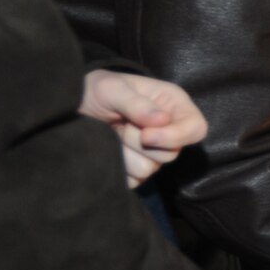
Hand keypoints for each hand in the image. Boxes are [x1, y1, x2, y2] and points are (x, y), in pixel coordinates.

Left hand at [79, 69, 207, 186]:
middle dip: (140, 143)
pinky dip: (117, 168)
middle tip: (120, 125)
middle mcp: (168, 131)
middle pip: (171, 154)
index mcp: (172, 105)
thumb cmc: (96, 91)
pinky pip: (133, 180)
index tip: (146, 135)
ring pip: (149, 169)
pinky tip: (108, 149)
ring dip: (125, 153)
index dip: (176, 136)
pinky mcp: (136, 171)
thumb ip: (136, 103)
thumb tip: (162, 121)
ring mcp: (152, 153)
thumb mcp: (112, 89)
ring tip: (112, 134)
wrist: (72, 107)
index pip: (197, 129)